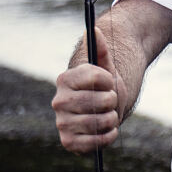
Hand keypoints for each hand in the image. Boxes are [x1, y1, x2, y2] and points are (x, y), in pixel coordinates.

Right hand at [52, 27, 124, 153]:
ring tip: (108, 115)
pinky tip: (107, 130)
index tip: (108, 82)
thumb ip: (101, 50)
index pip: (96, 76)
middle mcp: (59, 101)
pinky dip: (108, 136)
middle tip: (109, 101)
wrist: (102, 112)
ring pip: (98, 122)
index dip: (109, 81)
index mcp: (65, 79)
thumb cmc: (104, 88)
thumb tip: (94, 29)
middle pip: (100, 101)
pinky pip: (94, 143)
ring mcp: (61, 123)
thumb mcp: (106, 68)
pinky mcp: (68, 142)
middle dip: (112, 101)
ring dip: (111, 119)